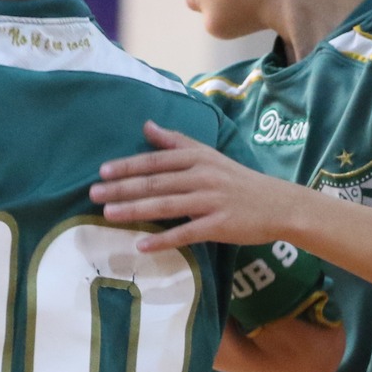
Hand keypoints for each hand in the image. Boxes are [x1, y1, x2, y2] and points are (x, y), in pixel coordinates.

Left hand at [91, 121, 303, 249]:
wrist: (279, 204)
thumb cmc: (239, 180)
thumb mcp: (209, 155)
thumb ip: (176, 142)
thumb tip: (146, 126)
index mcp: (198, 158)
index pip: (157, 160)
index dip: (129, 165)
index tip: (102, 172)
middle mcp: (203, 176)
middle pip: (157, 182)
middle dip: (123, 188)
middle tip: (93, 194)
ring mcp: (211, 201)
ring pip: (167, 205)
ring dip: (136, 209)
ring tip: (109, 214)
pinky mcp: (219, 225)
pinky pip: (187, 233)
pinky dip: (164, 239)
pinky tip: (142, 244)